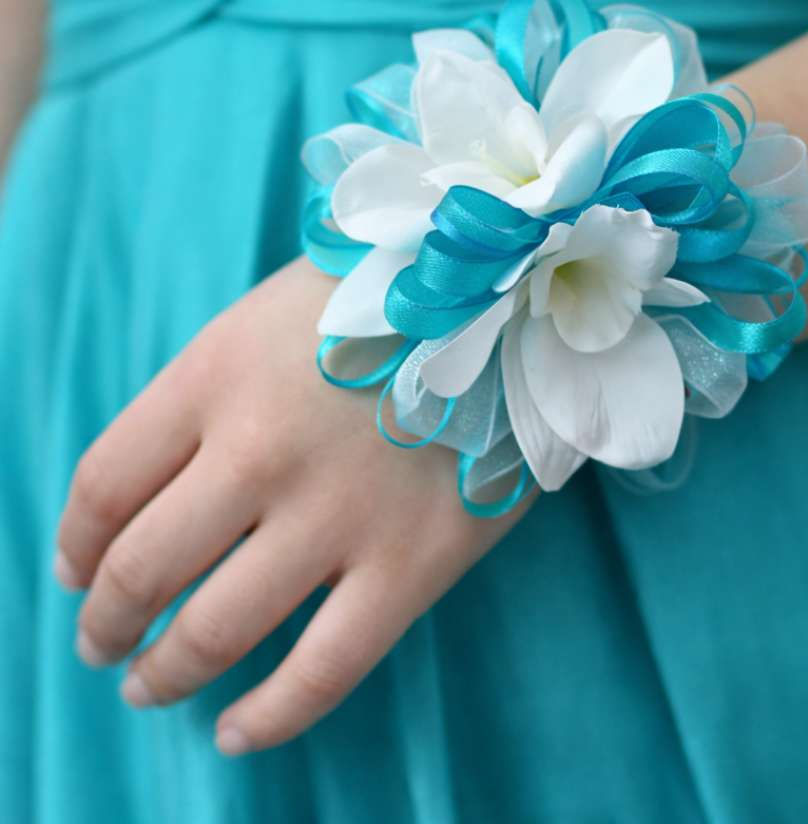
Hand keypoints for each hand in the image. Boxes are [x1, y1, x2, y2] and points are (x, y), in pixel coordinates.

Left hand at [53, 256, 535, 754]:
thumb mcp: (271, 315)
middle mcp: (261, 449)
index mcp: (217, 374)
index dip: (75, 541)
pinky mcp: (414, 560)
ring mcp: (337, 511)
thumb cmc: (385, 296)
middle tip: (102, 639)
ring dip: (163, 672)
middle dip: (105, 619)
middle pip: (142, 567)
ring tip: (149, 684)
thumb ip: (204, 395)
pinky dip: (269, 716)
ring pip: (215, 630)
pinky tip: (235, 732)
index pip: (103, 484)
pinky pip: (324, 670)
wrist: (515, 292)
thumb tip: (145, 495)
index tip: (75, 569)